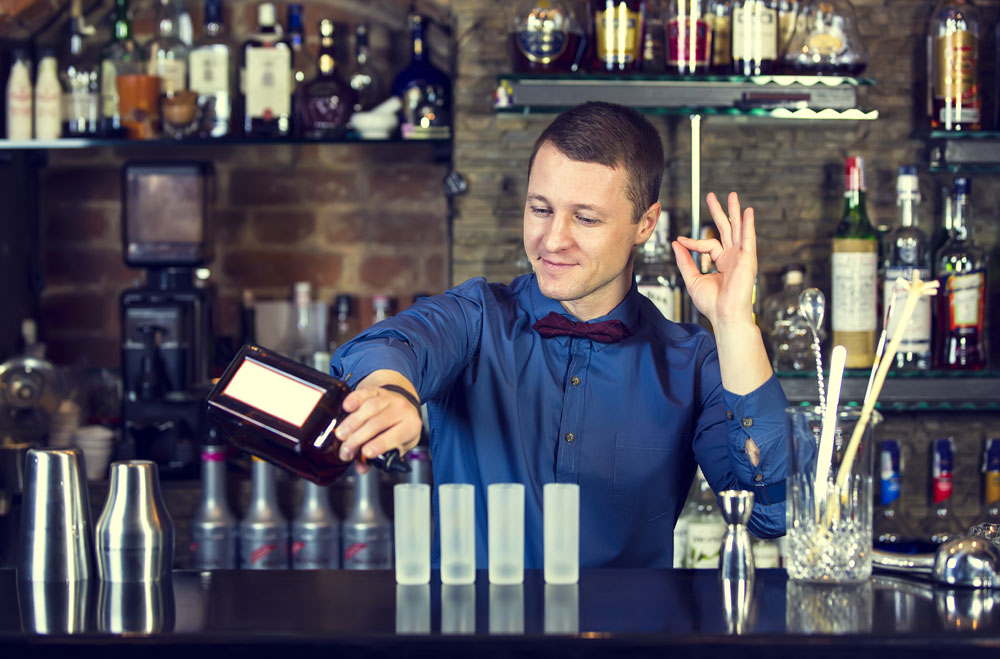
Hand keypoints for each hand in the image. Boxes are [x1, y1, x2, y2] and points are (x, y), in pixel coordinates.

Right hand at [334, 383, 421, 474]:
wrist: (403, 405)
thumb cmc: (400, 428)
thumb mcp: (398, 446)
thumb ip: (380, 458)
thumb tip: (362, 468)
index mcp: (410, 426)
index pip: (396, 435)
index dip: (380, 444)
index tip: (365, 453)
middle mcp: (401, 409)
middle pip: (378, 423)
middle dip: (359, 438)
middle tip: (346, 451)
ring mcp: (387, 398)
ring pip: (369, 408)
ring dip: (352, 422)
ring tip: (341, 435)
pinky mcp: (375, 390)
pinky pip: (364, 393)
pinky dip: (353, 399)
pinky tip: (346, 407)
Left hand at [671, 192, 757, 327]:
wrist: (725, 315)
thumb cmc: (712, 304)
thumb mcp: (693, 279)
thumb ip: (686, 260)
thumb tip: (676, 244)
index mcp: (722, 262)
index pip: (708, 244)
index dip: (693, 241)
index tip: (681, 241)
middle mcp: (733, 258)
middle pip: (726, 229)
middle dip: (719, 212)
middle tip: (712, 197)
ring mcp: (741, 257)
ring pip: (737, 229)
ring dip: (734, 212)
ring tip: (731, 196)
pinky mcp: (748, 260)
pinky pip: (748, 239)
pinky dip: (748, 225)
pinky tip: (748, 212)